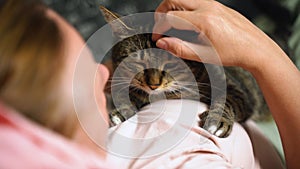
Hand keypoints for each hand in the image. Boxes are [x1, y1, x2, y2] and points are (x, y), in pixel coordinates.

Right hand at [152, 0, 277, 70]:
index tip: (156, 37)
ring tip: (171, 25)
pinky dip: (184, 9)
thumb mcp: (204, 55)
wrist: (256, 49)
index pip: (170, 17)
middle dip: (161, 11)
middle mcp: (208, 7)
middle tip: (159, 26)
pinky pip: (195, 1)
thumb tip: (162, 43)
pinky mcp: (218, 5)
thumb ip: (179, 48)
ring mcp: (214, 4)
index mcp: (203, 20)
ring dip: (173, 8)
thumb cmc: (233, 54)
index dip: (158, 27)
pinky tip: (186, 24)